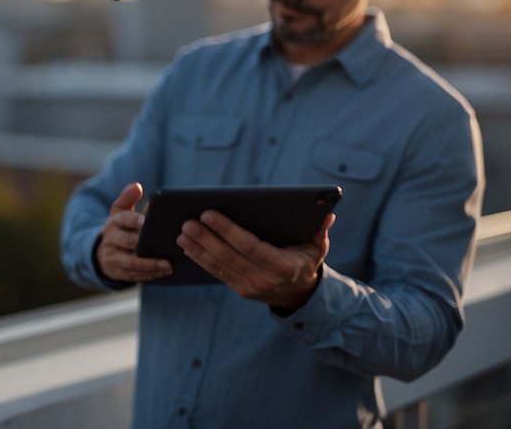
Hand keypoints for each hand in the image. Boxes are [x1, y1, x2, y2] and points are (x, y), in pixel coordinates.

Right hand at [95, 183, 172, 282]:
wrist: (103, 252)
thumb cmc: (119, 228)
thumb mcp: (119, 212)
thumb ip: (128, 198)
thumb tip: (137, 186)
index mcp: (113, 222)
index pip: (123, 219)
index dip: (134, 220)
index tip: (146, 221)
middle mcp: (111, 240)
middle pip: (127, 242)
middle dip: (144, 245)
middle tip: (164, 245)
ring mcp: (113, 258)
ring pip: (131, 263)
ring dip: (150, 265)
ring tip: (168, 265)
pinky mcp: (118, 273)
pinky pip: (134, 276)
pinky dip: (149, 275)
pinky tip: (164, 273)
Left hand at [176, 210, 334, 311]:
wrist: (302, 296)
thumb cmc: (306, 262)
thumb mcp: (317, 248)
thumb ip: (320, 231)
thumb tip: (328, 214)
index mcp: (282, 265)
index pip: (249, 245)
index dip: (227, 230)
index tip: (209, 213)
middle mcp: (263, 278)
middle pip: (228, 255)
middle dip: (205, 238)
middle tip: (187, 221)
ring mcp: (249, 286)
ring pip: (219, 265)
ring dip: (198, 248)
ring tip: (182, 232)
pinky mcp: (239, 289)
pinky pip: (216, 273)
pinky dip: (200, 259)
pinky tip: (186, 246)